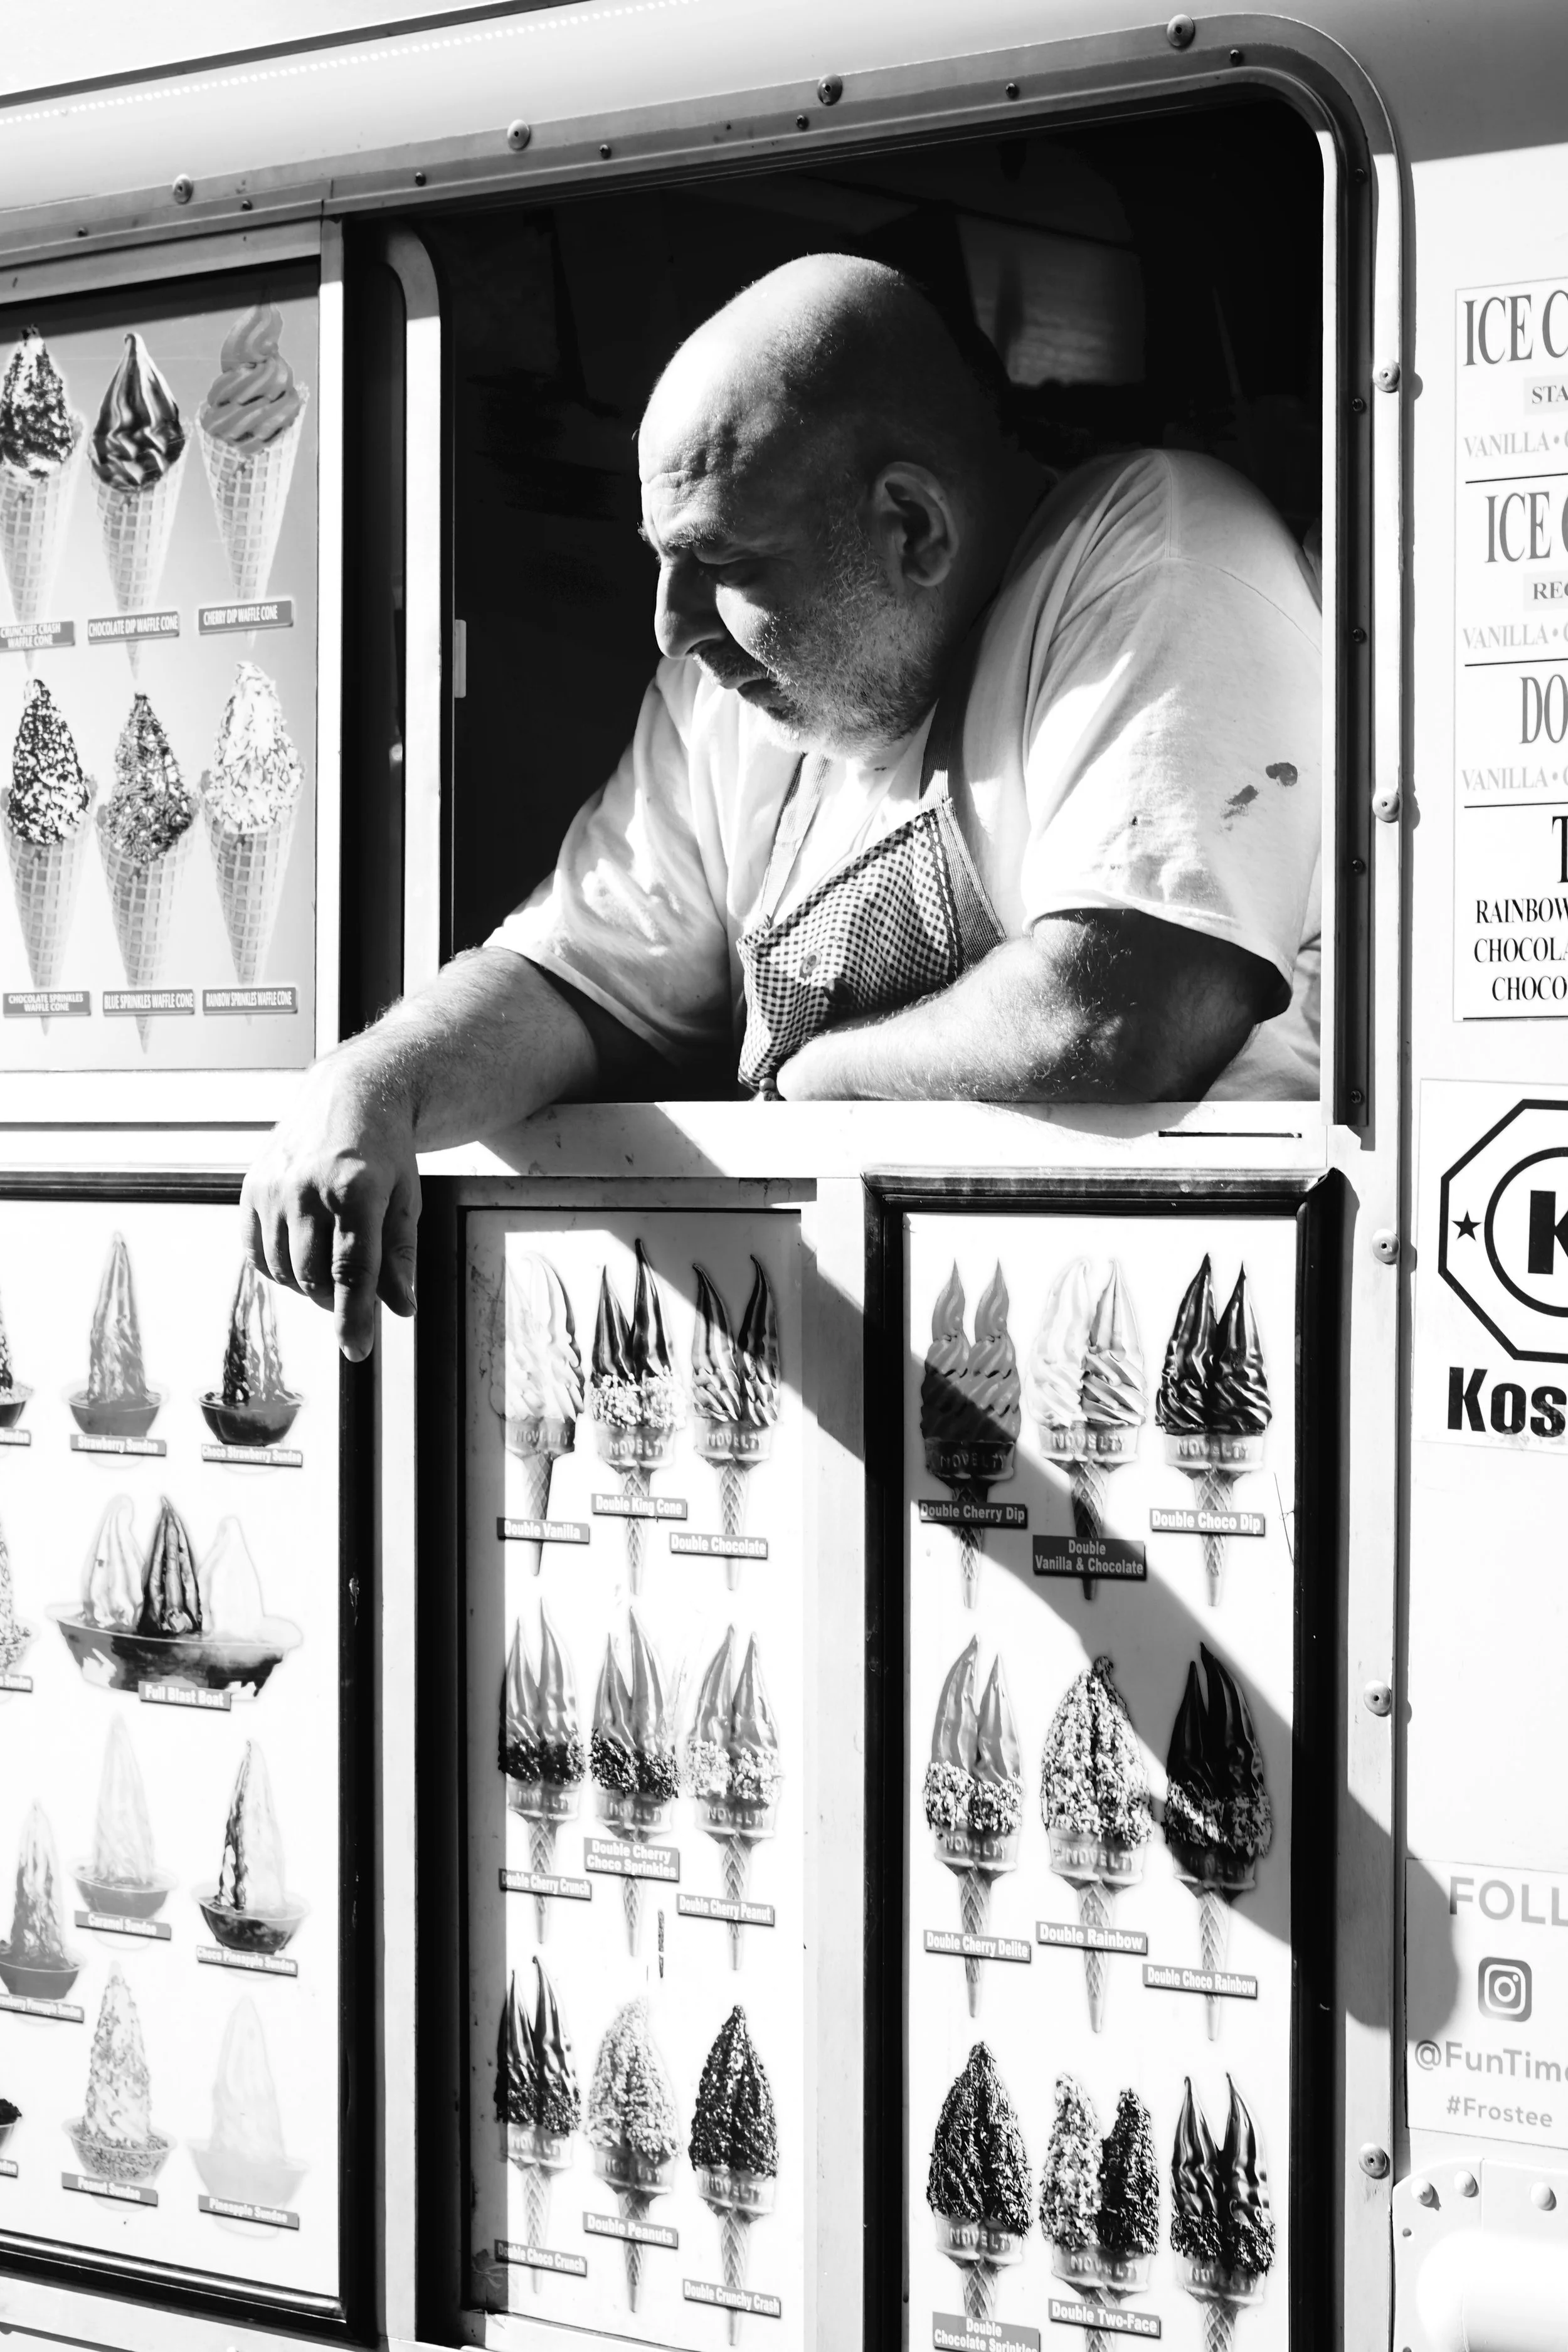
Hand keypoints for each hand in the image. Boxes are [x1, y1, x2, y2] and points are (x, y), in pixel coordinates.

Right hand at [240, 1048, 420, 1361]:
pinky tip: (301, 1253)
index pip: (352, 1269)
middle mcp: (308, 1186)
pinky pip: (256, 1255)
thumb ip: (400, 1256)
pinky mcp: (251, 1188)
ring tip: (332, 1262)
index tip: (356, 1350)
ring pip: (284, 1271)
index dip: (354, 1316)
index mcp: (356, 1187)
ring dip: (309, 1285)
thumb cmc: (385, 1153)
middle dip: (336, 1300)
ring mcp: (274, 1186)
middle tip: (354, 1293)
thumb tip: (399, 1308)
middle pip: (315, 1276)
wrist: (350, 1096)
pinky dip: (279, 1269)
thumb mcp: (407, 1200)